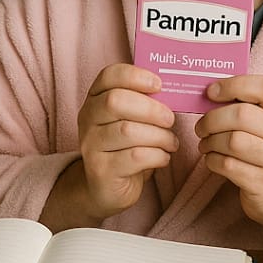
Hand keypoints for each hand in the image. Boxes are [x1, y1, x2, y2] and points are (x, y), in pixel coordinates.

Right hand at [74, 63, 176, 219]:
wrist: (106, 187)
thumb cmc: (126, 146)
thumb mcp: (130, 120)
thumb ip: (144, 102)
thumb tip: (175, 89)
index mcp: (95, 99)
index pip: (108, 76)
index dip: (135, 75)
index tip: (159, 85)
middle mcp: (87, 119)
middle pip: (115, 101)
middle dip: (150, 109)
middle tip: (170, 119)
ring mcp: (91, 145)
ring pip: (128, 131)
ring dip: (159, 136)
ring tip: (171, 142)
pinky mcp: (101, 170)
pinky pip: (135, 156)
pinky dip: (157, 155)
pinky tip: (163, 157)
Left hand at [195, 75, 262, 252]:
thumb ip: (247, 107)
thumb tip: (209, 92)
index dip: (233, 85)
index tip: (211, 92)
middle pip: (241, 115)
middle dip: (212, 119)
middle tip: (201, 127)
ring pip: (233, 141)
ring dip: (210, 142)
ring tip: (205, 144)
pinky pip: (228, 166)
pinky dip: (212, 160)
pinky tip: (212, 160)